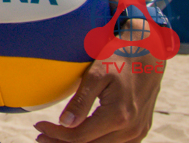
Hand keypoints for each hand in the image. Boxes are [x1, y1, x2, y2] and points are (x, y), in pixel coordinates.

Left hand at [34, 52, 163, 142]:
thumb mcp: (96, 74)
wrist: (150, 55)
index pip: (80, 136)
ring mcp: (138, 132)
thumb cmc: (119, 59)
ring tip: (56, 139)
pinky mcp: (141, 130)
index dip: (56, 134)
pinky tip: (81, 139)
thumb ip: (81, 101)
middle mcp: (131, 129)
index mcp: (118, 115)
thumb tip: (64, 124)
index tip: (38, 126)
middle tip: (41, 137)